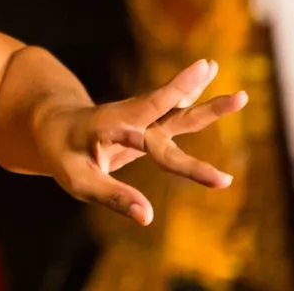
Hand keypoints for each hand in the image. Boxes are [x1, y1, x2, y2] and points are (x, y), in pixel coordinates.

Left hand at [41, 58, 247, 226]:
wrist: (53, 124)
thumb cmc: (64, 154)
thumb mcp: (78, 180)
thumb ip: (112, 196)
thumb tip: (149, 218)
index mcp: (105, 128)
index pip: (128, 133)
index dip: (137, 139)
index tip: (145, 141)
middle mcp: (126, 117)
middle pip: (163, 109)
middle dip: (197, 105)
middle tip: (239, 99)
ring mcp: (139, 117)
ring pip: (175, 107)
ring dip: (201, 95)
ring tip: (239, 93)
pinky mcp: (146, 122)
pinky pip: (173, 109)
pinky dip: (189, 93)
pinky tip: (208, 76)